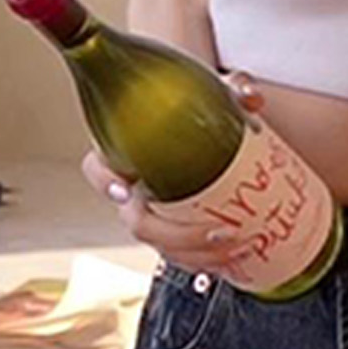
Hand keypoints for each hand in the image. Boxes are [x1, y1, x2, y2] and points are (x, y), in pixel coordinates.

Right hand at [79, 68, 265, 277]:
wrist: (202, 117)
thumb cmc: (196, 101)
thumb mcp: (214, 88)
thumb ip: (232, 87)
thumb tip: (249, 97)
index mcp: (124, 150)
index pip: (97, 169)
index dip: (106, 182)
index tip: (127, 187)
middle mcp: (133, 187)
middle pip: (138, 224)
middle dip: (177, 235)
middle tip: (218, 229)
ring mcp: (153, 211)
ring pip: (162, 246)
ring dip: (197, 254)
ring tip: (236, 245)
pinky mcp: (174, 228)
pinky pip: (179, 254)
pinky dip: (205, 261)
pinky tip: (234, 259)